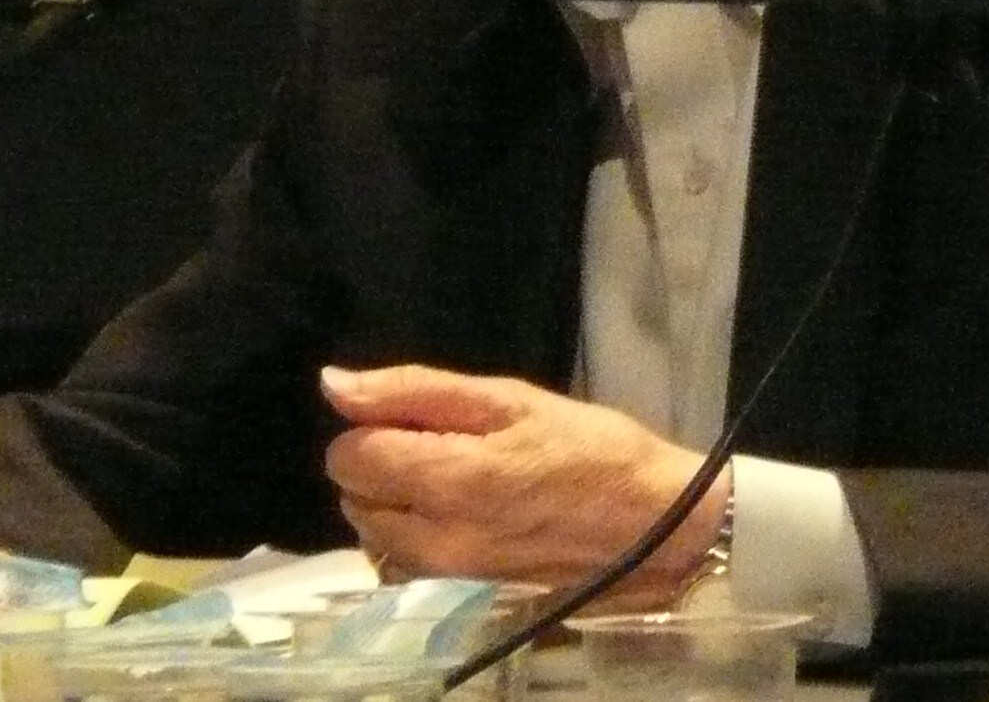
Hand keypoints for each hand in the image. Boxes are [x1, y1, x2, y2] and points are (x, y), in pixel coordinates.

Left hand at [320, 363, 729, 602]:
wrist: (656, 528)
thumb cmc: (588, 446)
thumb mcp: (508, 397)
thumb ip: (413, 390)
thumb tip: (332, 385)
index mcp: (446, 480)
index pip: (347, 456)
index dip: (374, 426)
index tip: (422, 419)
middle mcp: (434, 543)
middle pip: (353, 498)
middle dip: (382, 465)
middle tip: (445, 445)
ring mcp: (446, 582)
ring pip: (373, 537)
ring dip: (394, 504)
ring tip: (454, 480)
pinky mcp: (460, 603)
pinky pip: (402, 569)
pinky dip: (413, 542)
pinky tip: (459, 519)